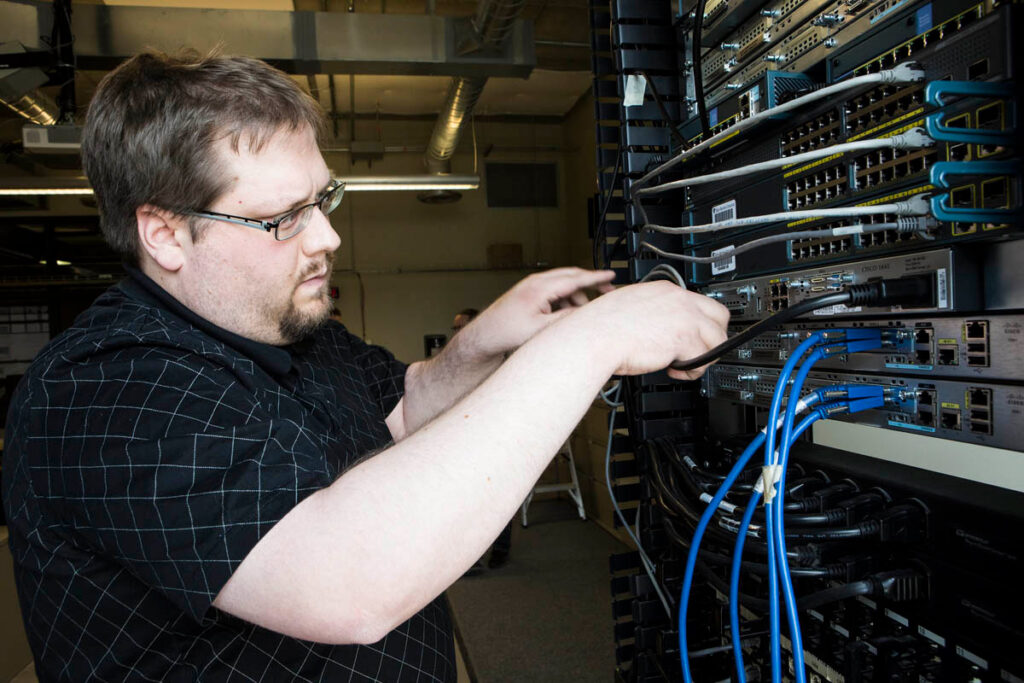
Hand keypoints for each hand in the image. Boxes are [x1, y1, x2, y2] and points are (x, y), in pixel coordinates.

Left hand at [466, 268, 616, 357]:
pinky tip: (566, 313)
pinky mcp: (530, 292)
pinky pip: (554, 290)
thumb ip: (566, 319)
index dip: (595, 277)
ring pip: (563, 284)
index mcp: (539, 287)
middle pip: (571, 276)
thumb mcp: (541, 329)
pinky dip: (565, 299)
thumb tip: (586, 314)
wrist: (485, 335)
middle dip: (590, 283)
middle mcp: (535, 282)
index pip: (574, 278)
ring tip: (583, 312)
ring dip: (576, 295)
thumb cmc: (506, 332)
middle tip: (607, 291)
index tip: (611, 274)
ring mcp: (532, 285)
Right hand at [577, 281, 729, 380]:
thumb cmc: (601, 326)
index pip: (698, 302)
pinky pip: (703, 359)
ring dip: (704, 356)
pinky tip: (674, 370)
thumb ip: (652, 311)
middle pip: (719, 315)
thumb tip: (659, 326)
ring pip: (718, 338)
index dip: (698, 322)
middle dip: (713, 336)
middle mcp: (678, 300)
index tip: (693, 334)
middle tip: (699, 350)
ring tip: (684, 364)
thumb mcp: (631, 305)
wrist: (594, 337)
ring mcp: (684, 318)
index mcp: (664, 290)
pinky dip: (692, 370)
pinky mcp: (684, 340)